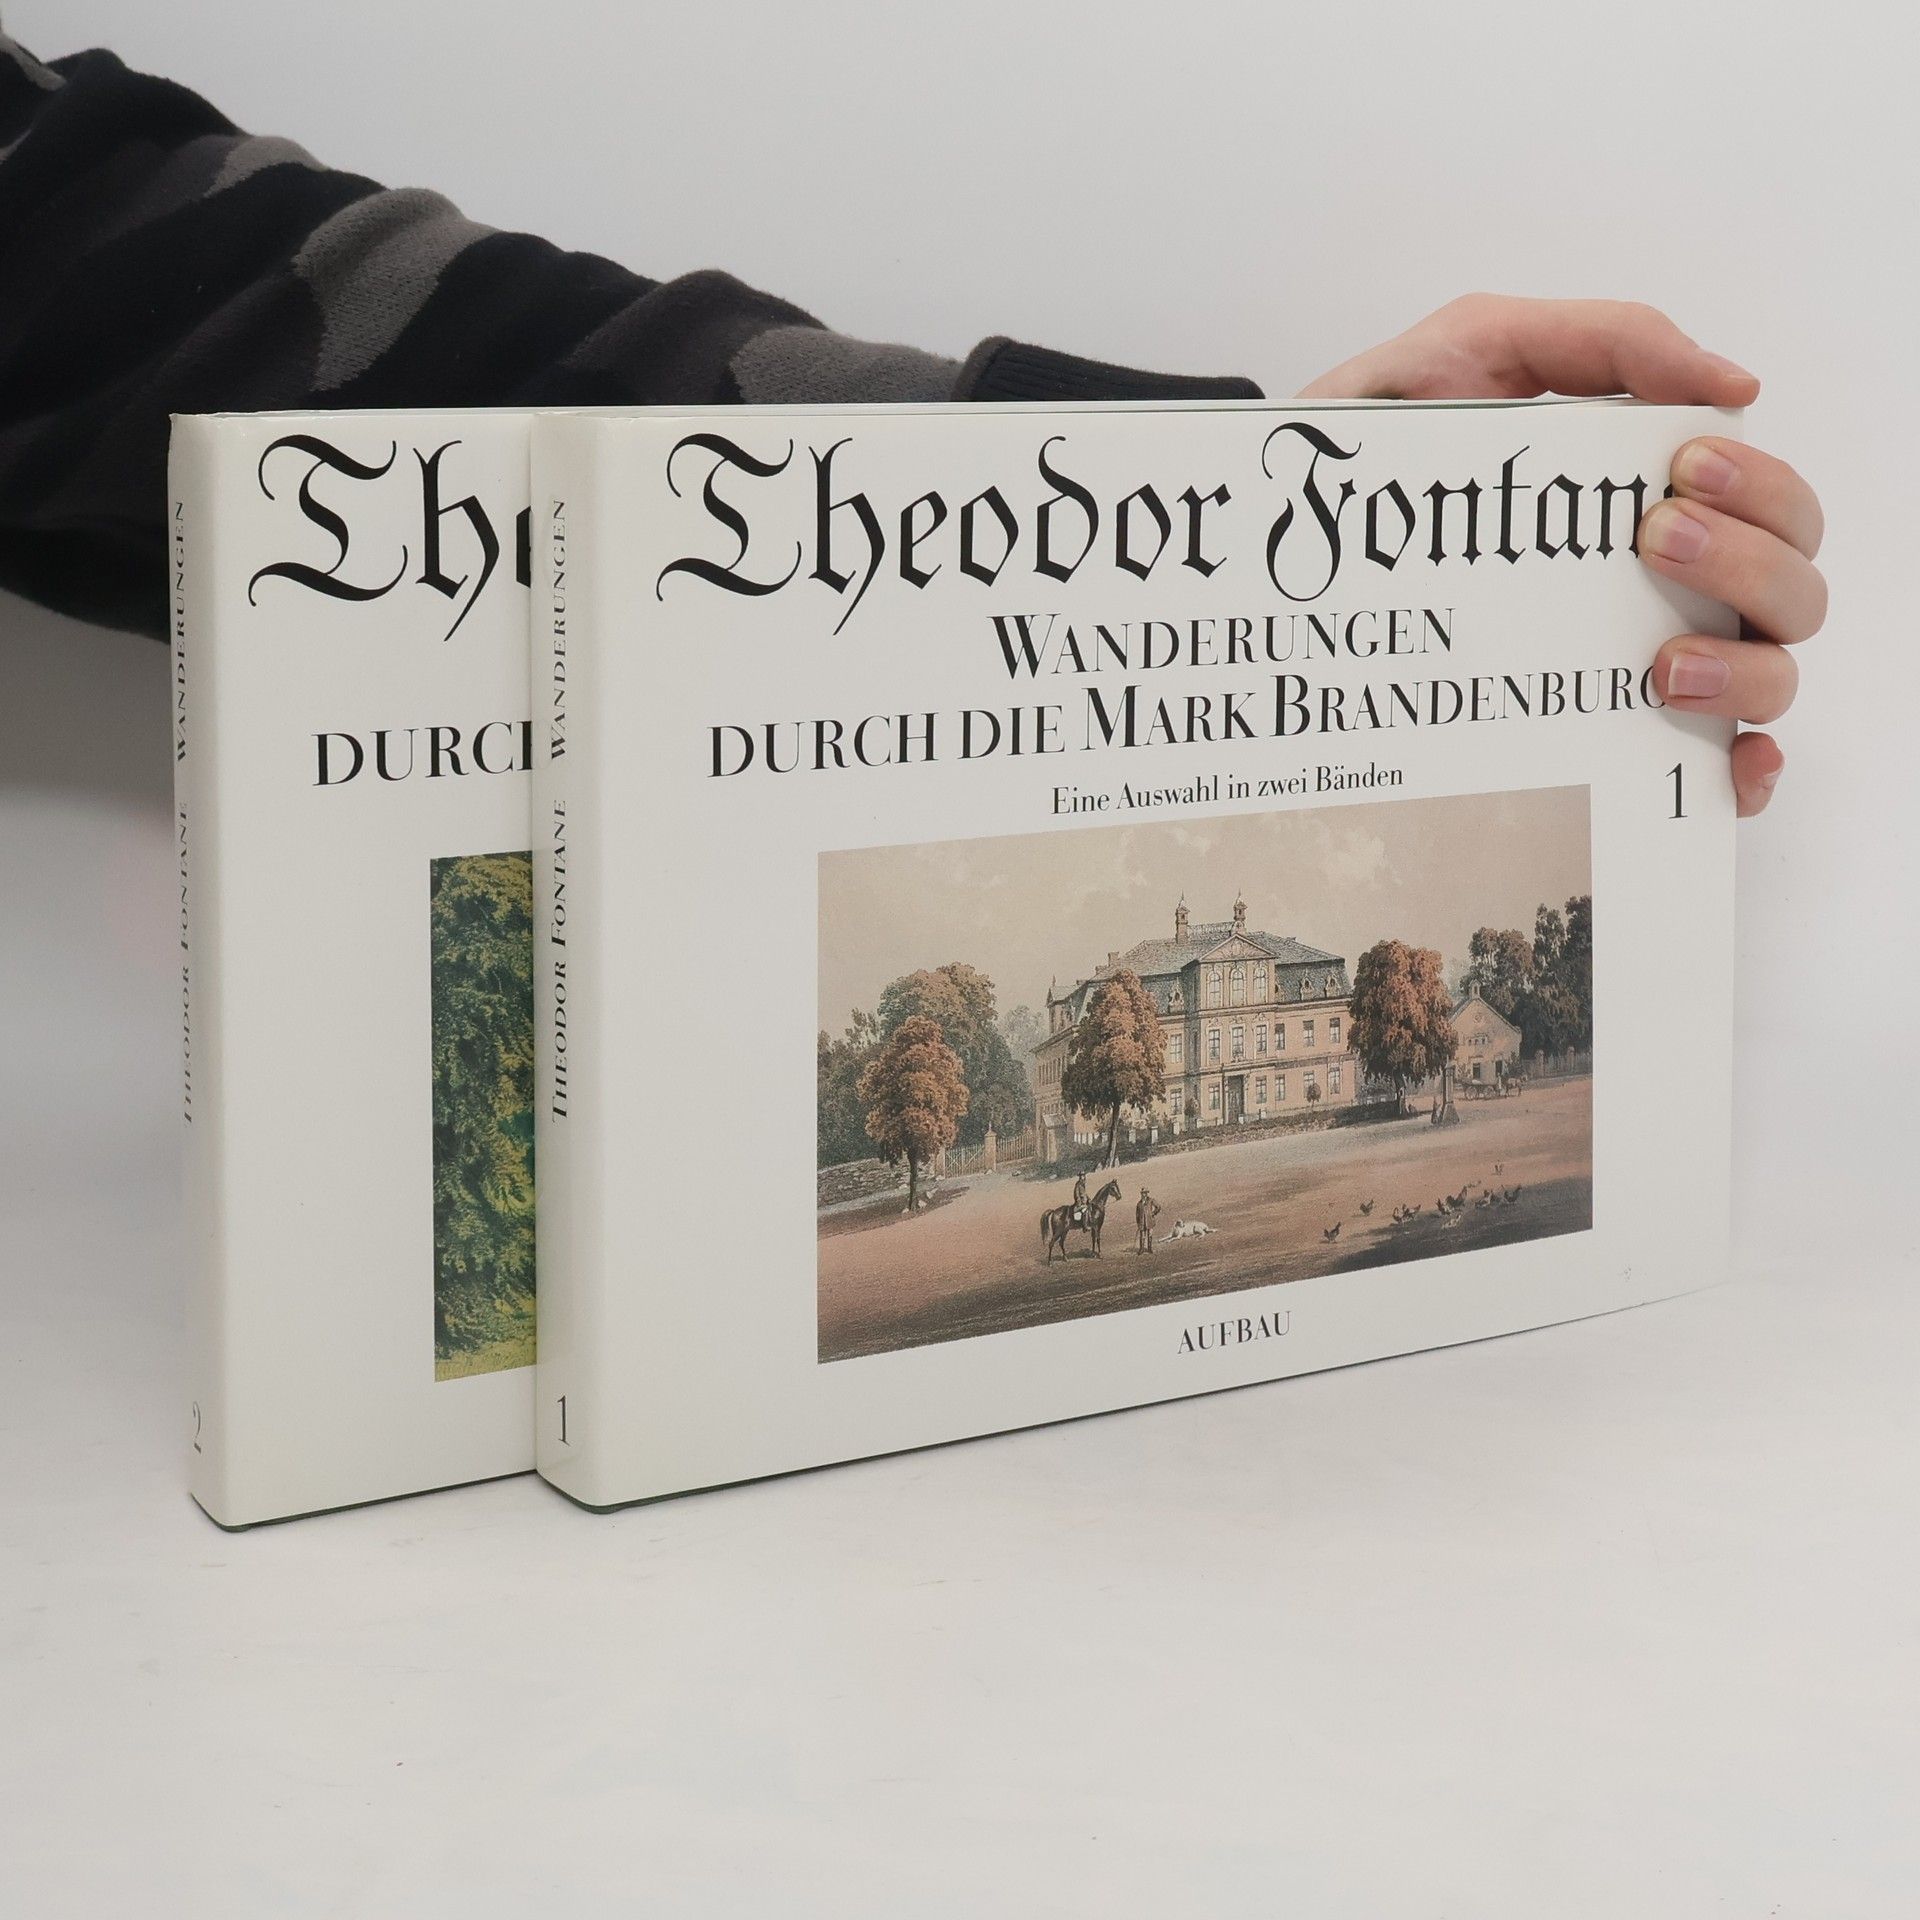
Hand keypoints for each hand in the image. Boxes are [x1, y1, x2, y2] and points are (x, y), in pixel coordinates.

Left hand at [1302, 295, 1823, 815]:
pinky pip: (1711, 773)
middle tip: (1657, 541)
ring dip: (1746, 670)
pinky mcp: (1598, 738)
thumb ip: (1598, 338)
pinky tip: (1713, 767)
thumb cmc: (1388, 438)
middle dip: (1753, 562)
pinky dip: (1739, 772)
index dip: (1763, 492)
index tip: (1684, 471)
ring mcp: (1640, 665)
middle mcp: (1668, 587)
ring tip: (1658, 668)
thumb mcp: (1475, 349)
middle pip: (1793, 588)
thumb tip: (1731, 385)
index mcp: (1659, 499)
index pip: (1776, 504)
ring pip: (1772, 675)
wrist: (1279, 530)